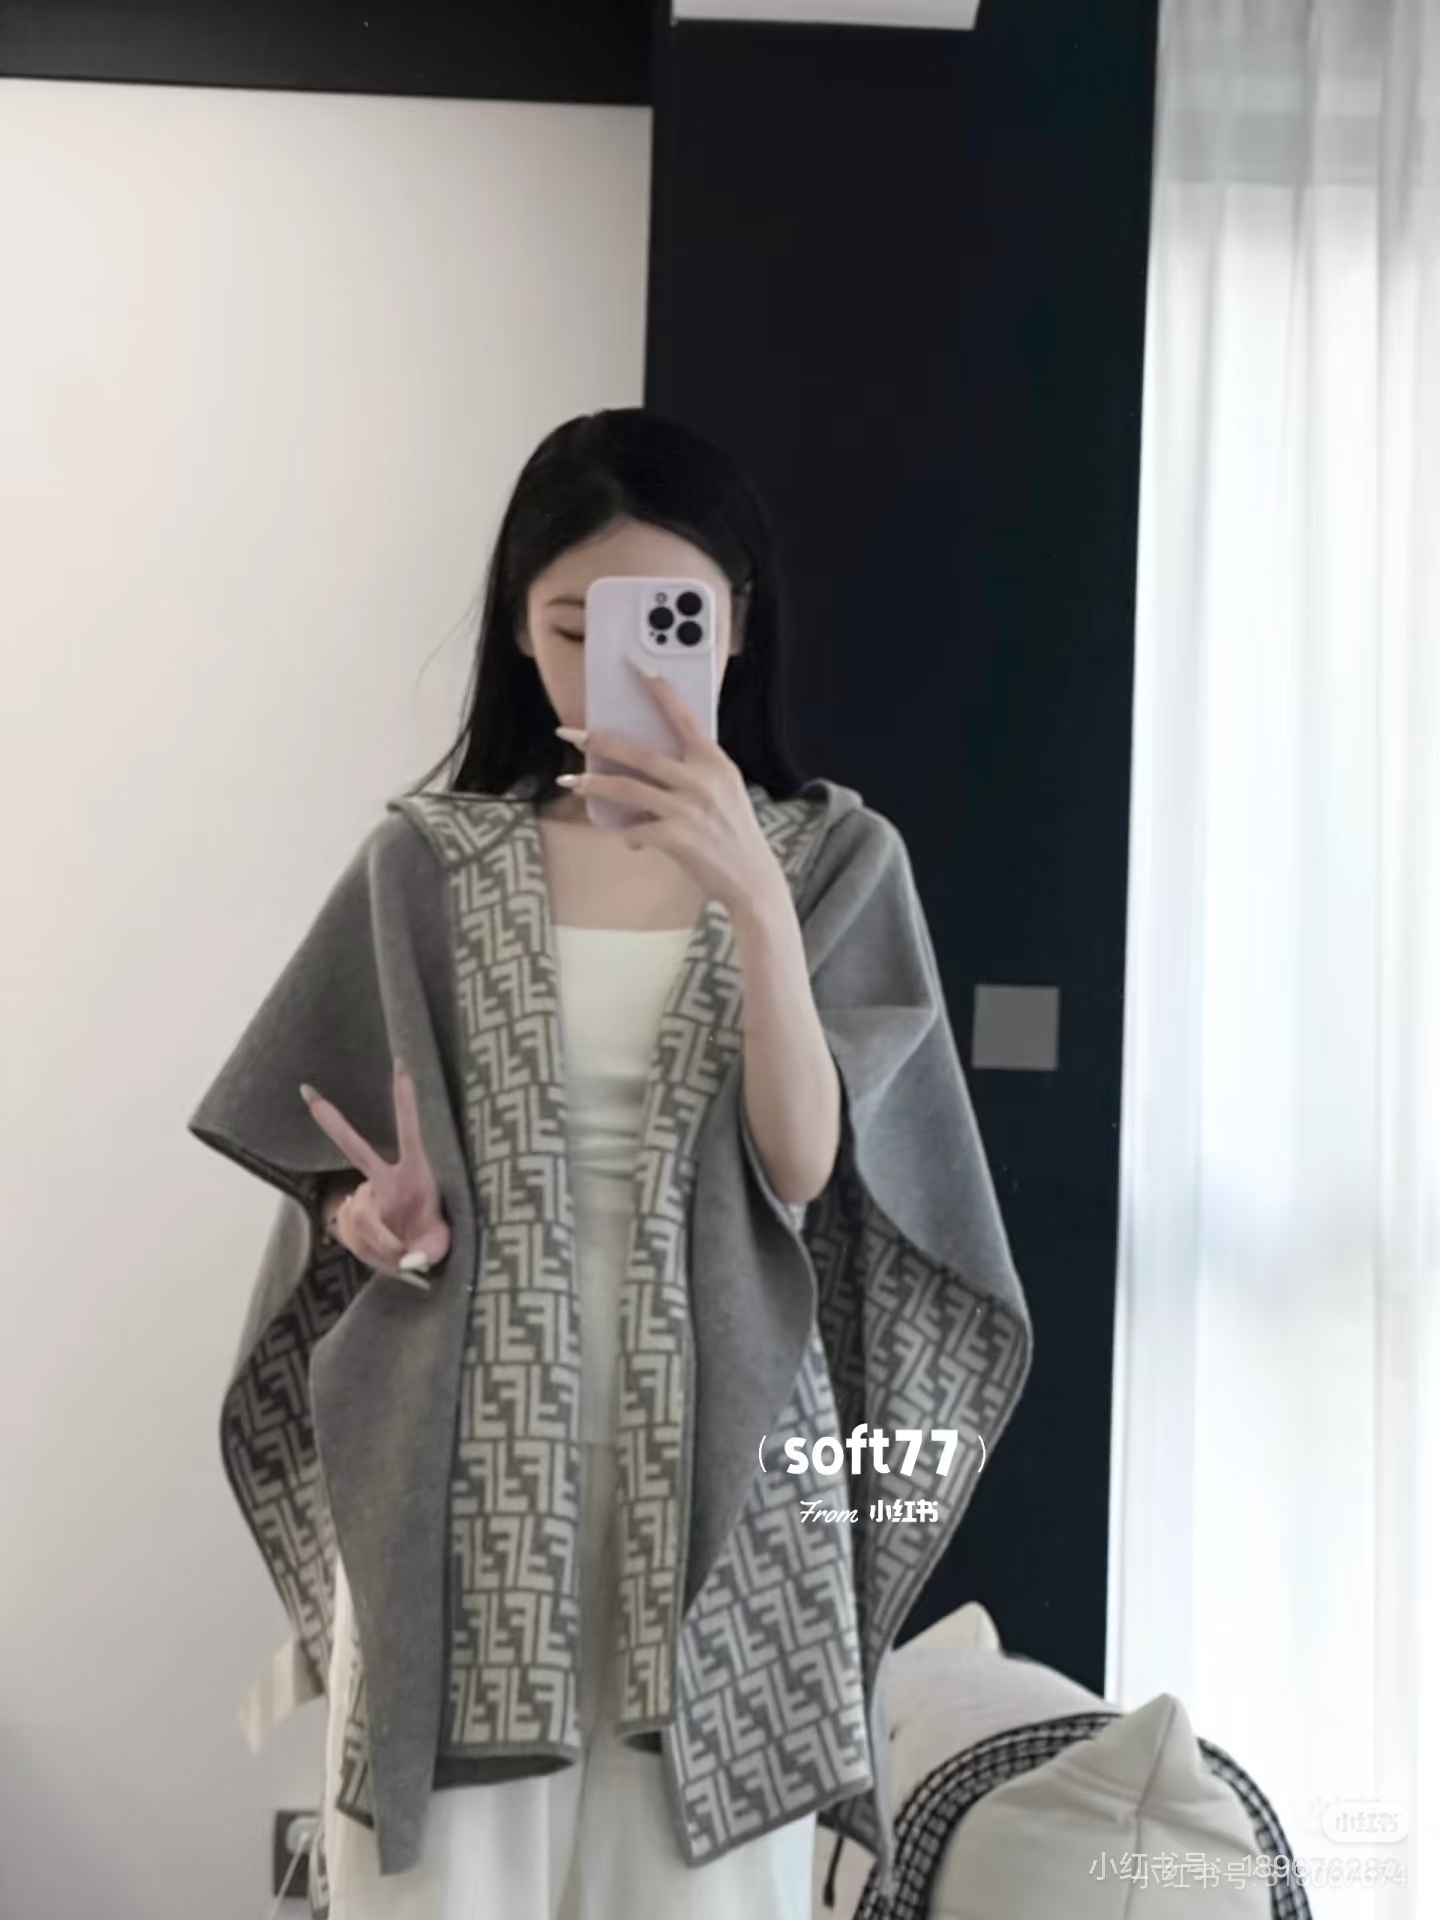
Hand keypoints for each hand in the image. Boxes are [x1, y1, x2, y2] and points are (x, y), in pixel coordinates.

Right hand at [299, 1059, 450, 1286]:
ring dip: (379, 1241)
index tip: (402, 1065)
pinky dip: (369, 1251)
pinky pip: (352, 1235)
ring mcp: (366, 1197)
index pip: (410, 1131)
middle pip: (355, 1148)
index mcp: (415, 1175)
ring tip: (398, 1251)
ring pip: (360, 1214)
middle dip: (332, 1120)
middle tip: (308, 1094)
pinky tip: (383, 1252)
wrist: (413, 1259)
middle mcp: (386, 1180)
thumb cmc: (430, 1243)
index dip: (405, 1100)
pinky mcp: (351, 1218)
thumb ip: (427, 1252)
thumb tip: (406, 1258)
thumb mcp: (440, 1248)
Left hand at [559, 663, 789, 921]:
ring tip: (570, 781)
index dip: (658, 688)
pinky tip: (629, 840)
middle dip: (599, 740)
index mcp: (713, 760)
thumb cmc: (732, 831)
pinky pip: (635, 830)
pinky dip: (628, 835)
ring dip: (594, 784)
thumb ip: (693, 769)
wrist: (750, 878)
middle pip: (639, 751)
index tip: (636, 664)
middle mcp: (700, 778)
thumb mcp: (723, 788)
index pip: (682, 715)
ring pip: (627, 788)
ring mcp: (687, 807)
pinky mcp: (676, 837)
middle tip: (569, 733)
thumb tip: (647, 762)